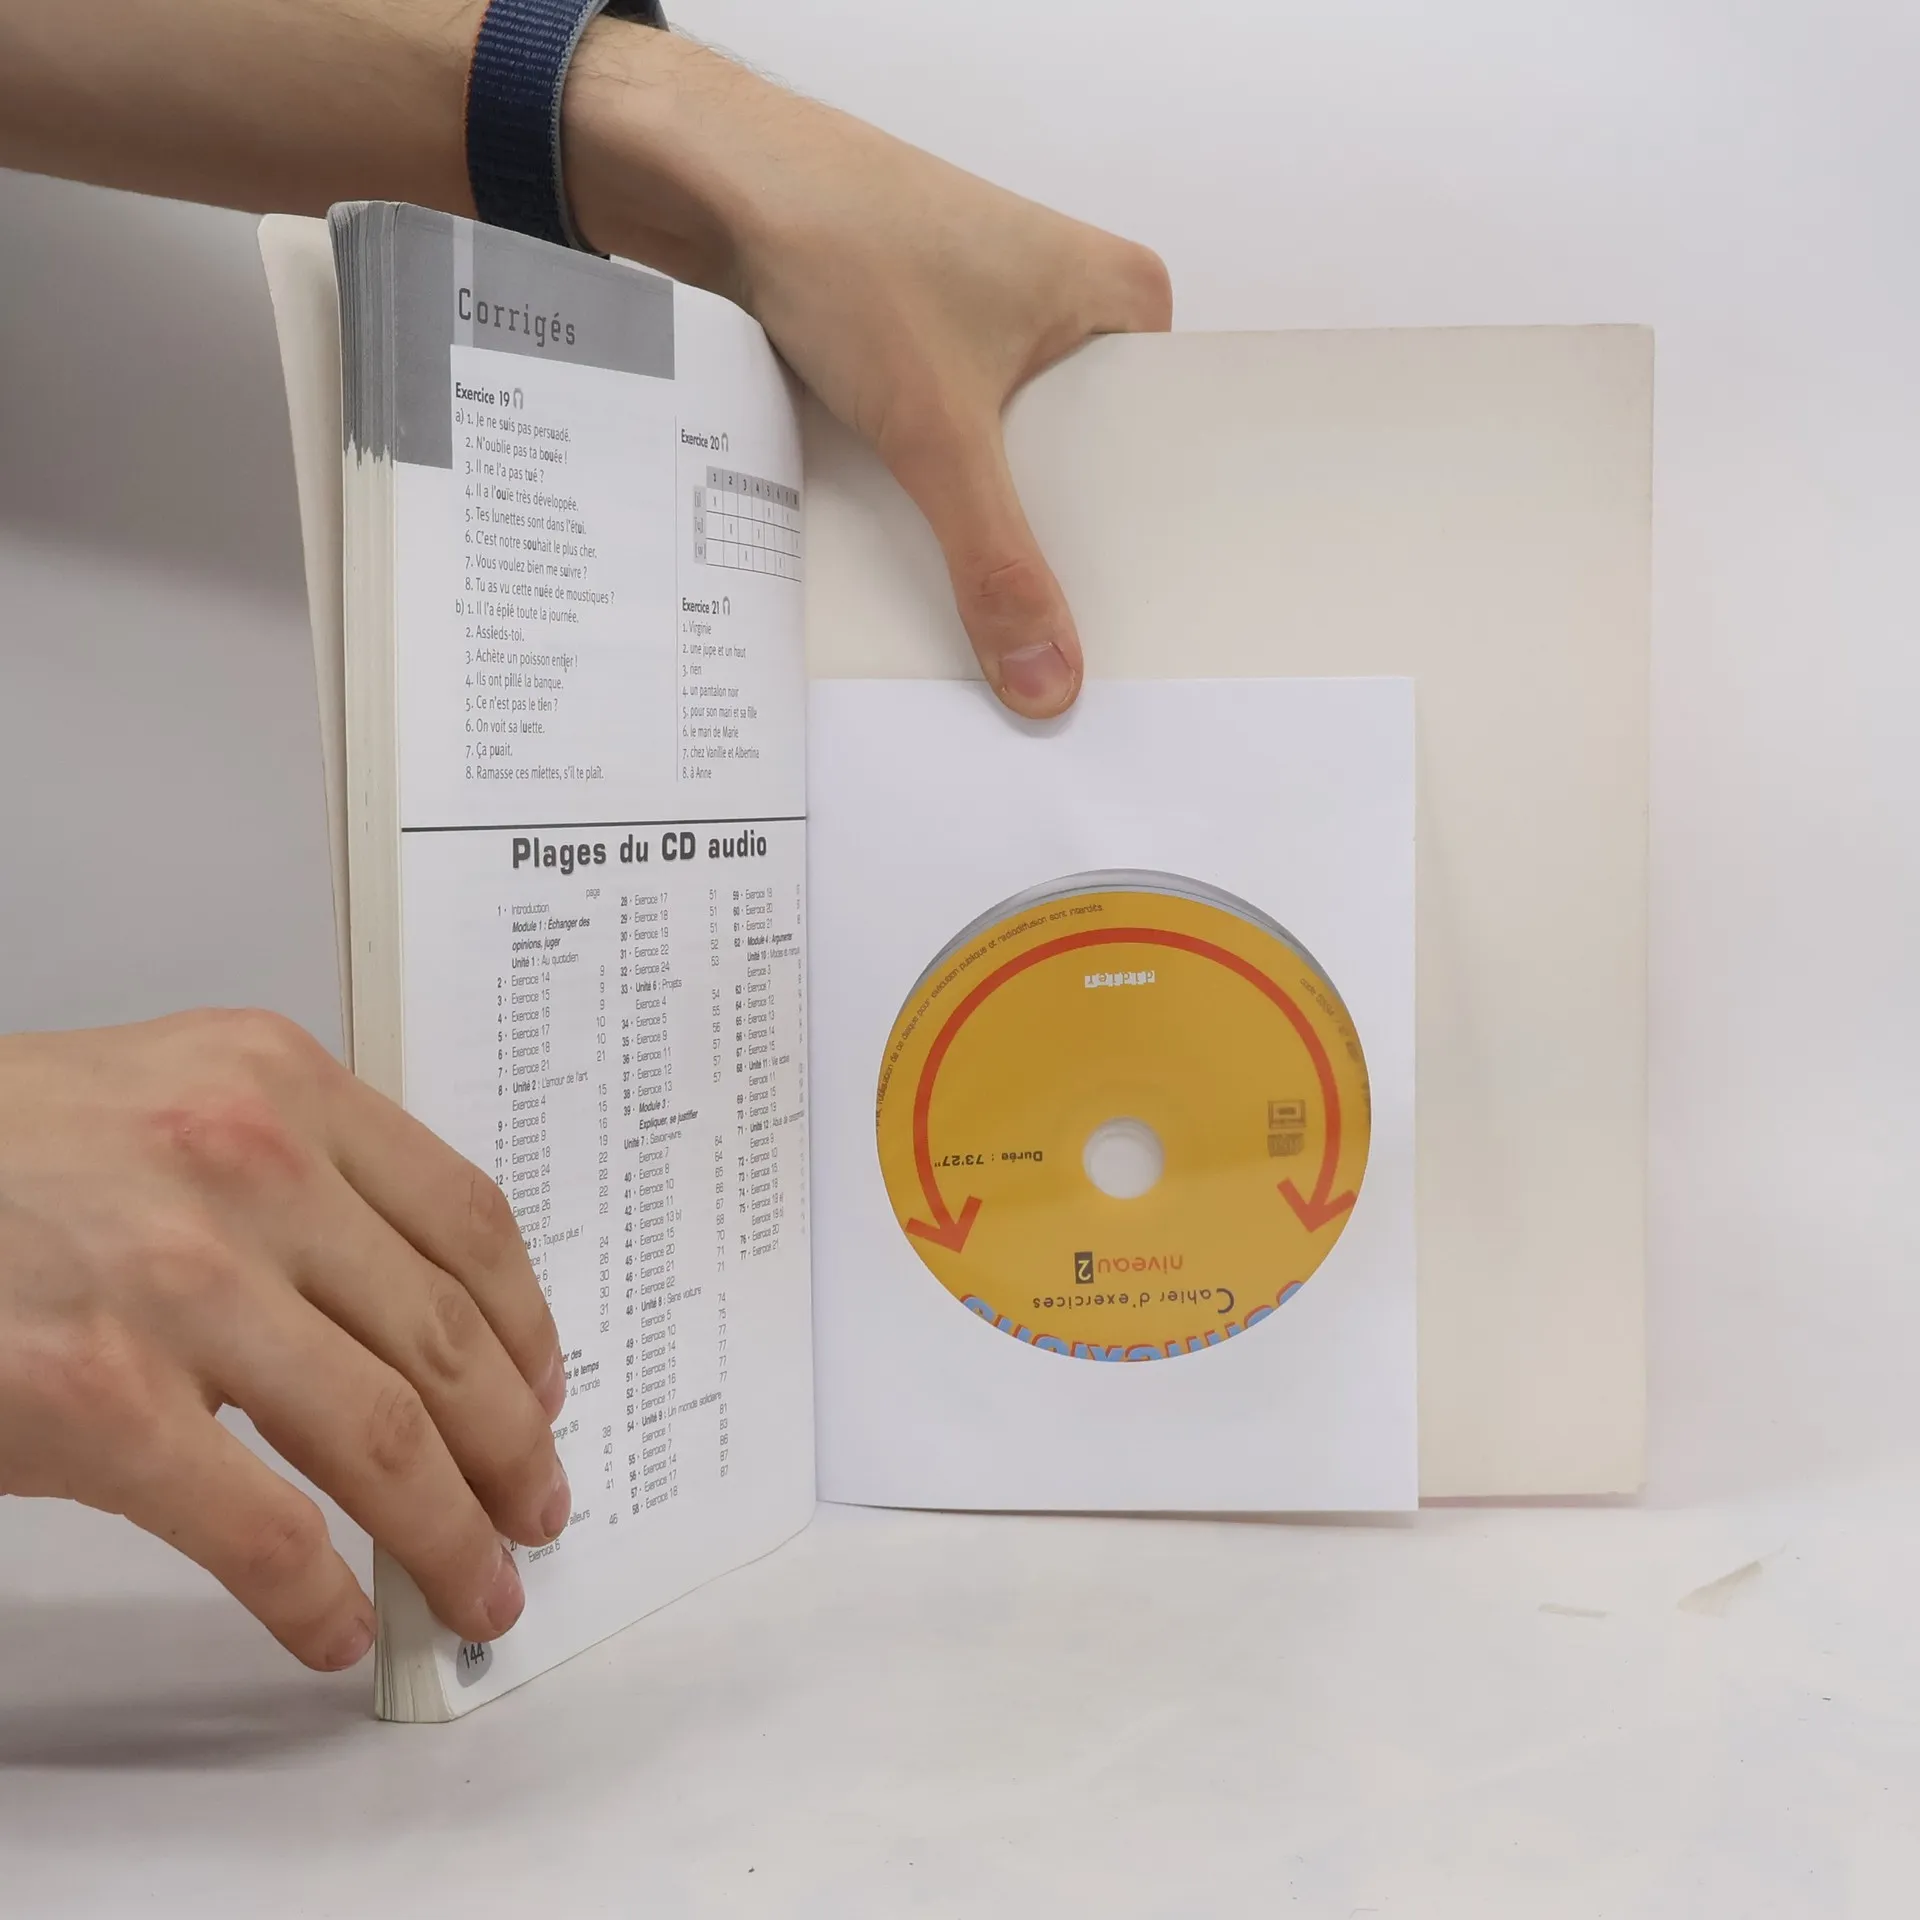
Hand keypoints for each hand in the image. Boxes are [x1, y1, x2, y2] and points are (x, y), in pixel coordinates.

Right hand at [0, 1011, 568, 1669]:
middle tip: (533, 1508)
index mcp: (280, 1086)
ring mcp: (178, 1285)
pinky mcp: (99, 1401)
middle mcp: (250, 1169)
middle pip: (445, 1338)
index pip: (467, 1221)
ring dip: (450, 1535)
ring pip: (385, 1438)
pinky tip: (333, 1626)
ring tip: (476, 1584)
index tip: (546, 1392)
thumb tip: (406, 1316)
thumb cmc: (0, 1155)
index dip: (528, 1328)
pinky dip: (314, 1597)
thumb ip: (296, 1174)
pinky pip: (261, 1528)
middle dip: (512, 1448)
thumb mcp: (172, 1102)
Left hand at [566, 31, 1172, 717]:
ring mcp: (1000, 320)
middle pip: (1089, 468)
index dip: (1140, 550)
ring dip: (990, 520)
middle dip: (1057, 546)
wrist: (720, 181)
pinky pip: (963, 440)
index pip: (1162, 452)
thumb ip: (997, 564)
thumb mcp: (938, 432)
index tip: (1126, 635)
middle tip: (1047, 638)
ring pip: (1018, 459)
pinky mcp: (935, 339)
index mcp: (1124, 299)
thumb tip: (1048, 673)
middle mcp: (1074, 304)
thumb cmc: (847, 243)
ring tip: (985, 595)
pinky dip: (940, 486)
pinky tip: (925, 534)